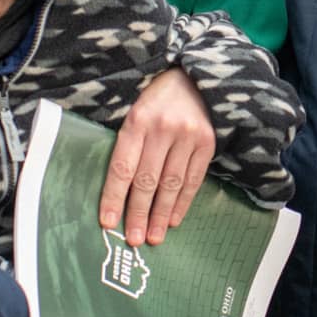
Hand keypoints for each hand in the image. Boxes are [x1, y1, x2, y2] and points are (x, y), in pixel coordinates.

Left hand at [100, 69, 213, 245]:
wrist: (196, 77)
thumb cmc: (157, 100)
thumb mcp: (135, 112)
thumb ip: (129, 145)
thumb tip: (117, 192)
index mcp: (137, 121)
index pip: (122, 167)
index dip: (114, 197)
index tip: (108, 223)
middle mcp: (163, 129)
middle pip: (147, 180)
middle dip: (139, 213)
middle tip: (134, 240)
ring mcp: (188, 136)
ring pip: (171, 184)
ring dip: (161, 215)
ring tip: (154, 237)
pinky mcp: (207, 143)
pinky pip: (193, 180)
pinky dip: (182, 203)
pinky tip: (174, 220)